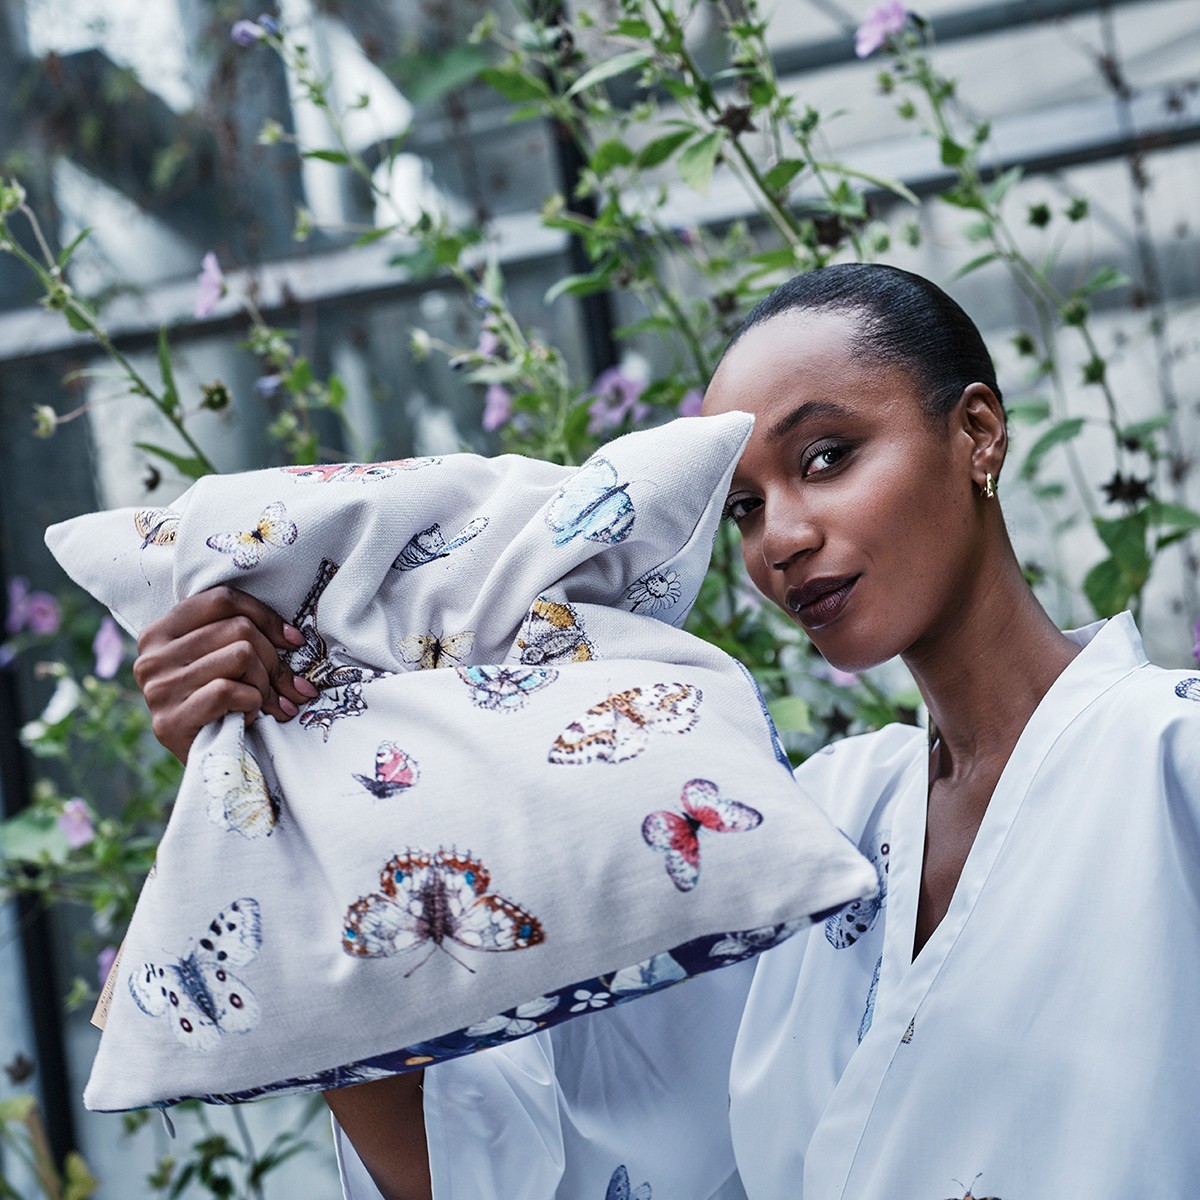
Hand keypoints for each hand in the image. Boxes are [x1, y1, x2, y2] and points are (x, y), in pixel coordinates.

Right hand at [133, 586, 318, 763]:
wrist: (206, 769)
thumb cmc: (221, 707)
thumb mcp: (222, 662)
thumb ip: (240, 637)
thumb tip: (294, 638)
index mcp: (160, 632)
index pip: (222, 599)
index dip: (266, 616)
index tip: (292, 641)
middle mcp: (151, 657)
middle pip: (239, 628)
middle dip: (272, 660)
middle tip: (281, 686)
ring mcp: (157, 690)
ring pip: (241, 656)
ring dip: (265, 685)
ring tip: (259, 703)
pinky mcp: (169, 722)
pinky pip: (230, 691)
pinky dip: (252, 704)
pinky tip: (246, 717)